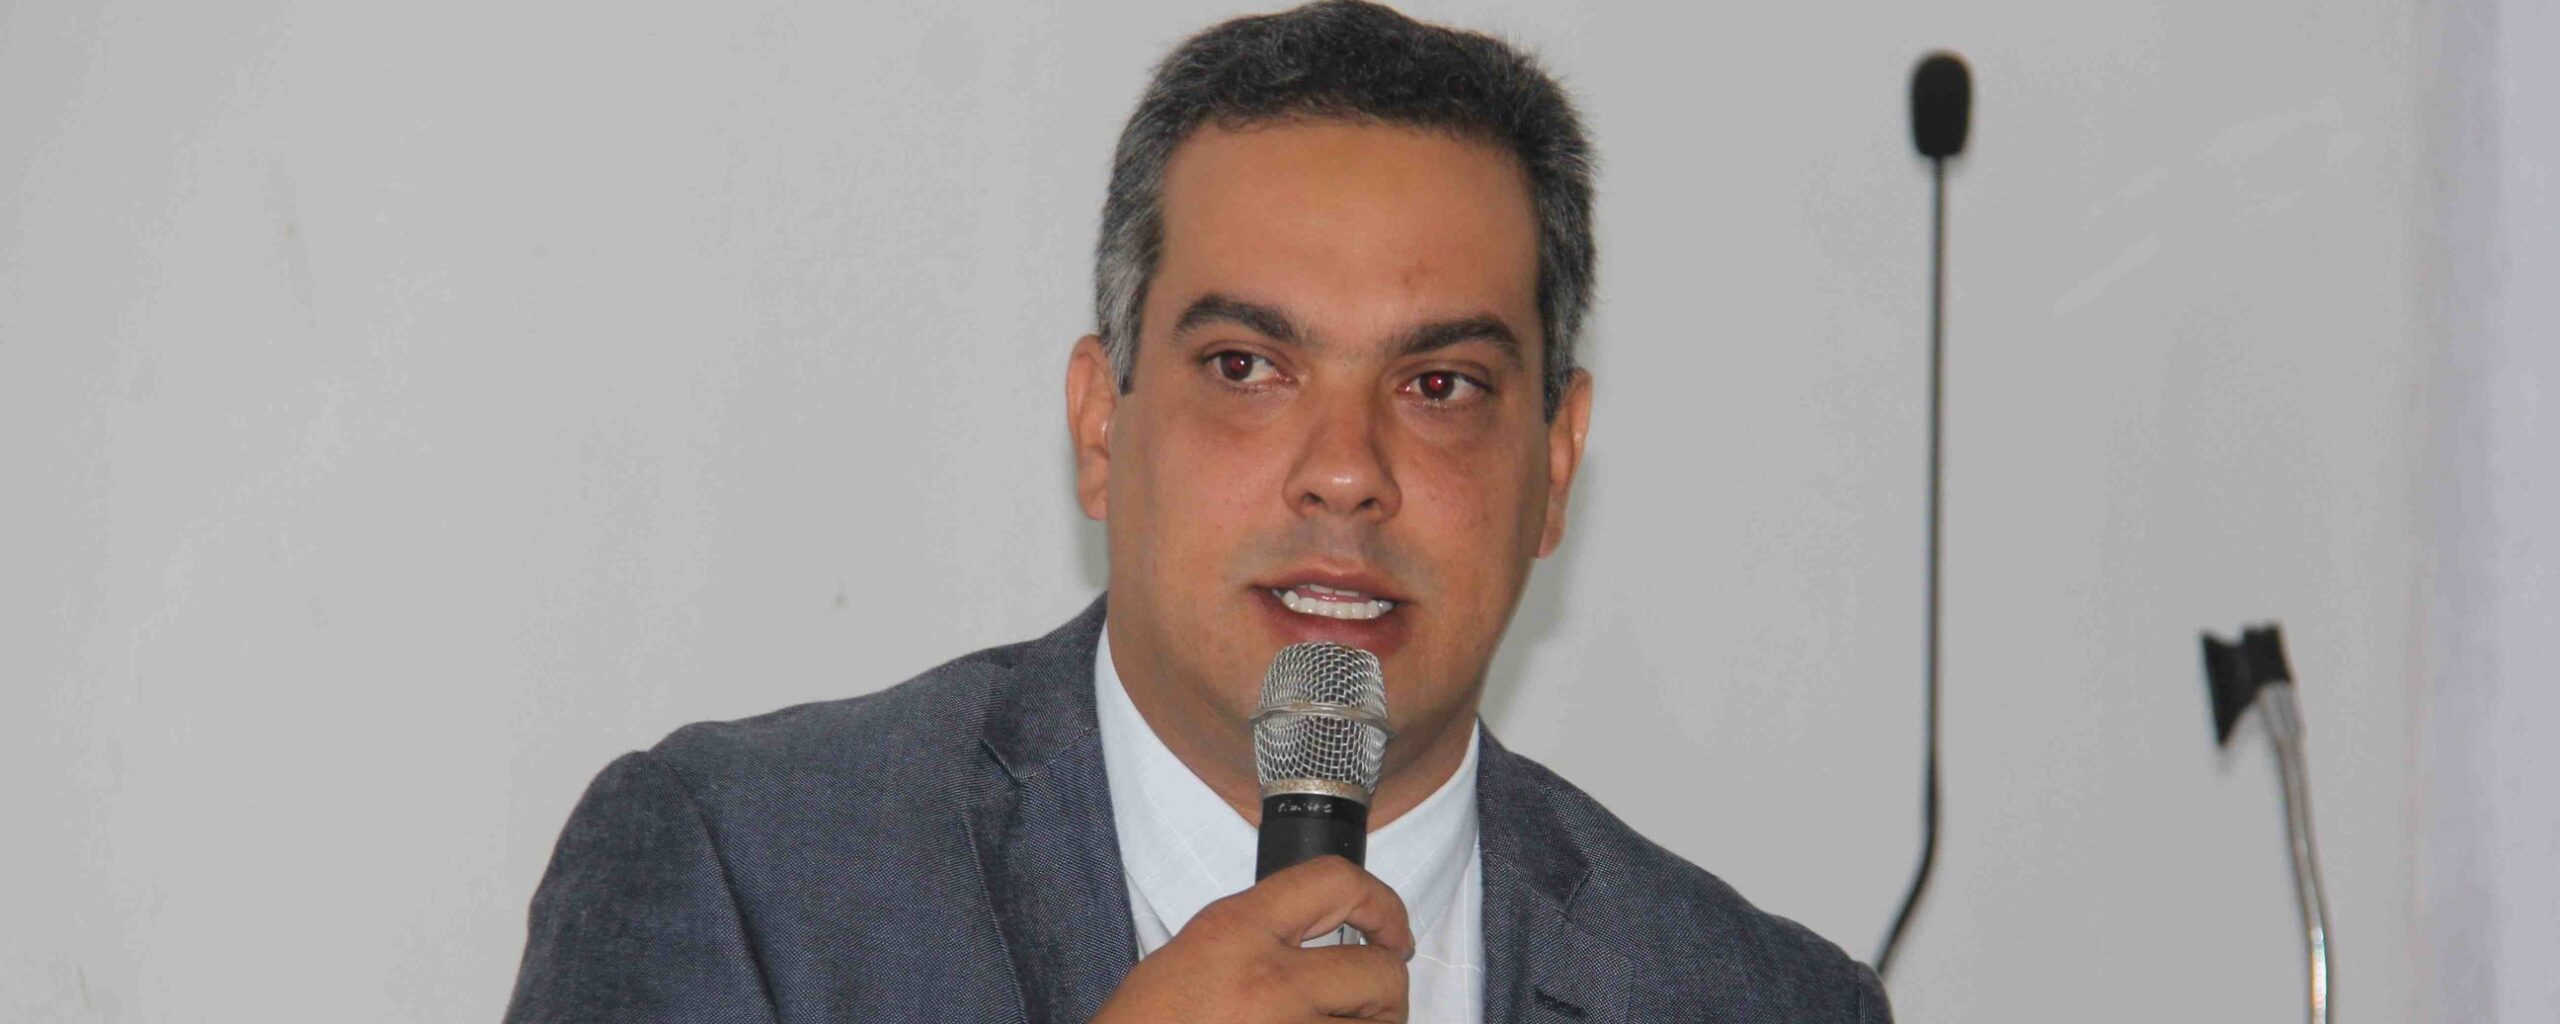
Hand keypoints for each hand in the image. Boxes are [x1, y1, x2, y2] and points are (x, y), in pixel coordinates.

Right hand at [1094, 856, 1414, 1022]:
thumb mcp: (1196, 951)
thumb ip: (1259, 934)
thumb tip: (1326, 939)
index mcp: (1236, 929)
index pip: (1336, 882)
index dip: (1382, 904)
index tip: (1393, 932)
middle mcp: (1270, 981)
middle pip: (1380, 974)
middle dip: (1387, 992)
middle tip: (1372, 1005)